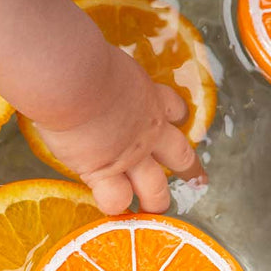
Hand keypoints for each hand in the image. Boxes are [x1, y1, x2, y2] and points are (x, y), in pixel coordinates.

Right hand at [31, 46, 200, 214]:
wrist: (74, 80)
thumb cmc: (85, 60)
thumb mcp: (108, 62)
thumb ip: (107, 73)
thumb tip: (86, 64)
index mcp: (150, 96)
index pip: (174, 108)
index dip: (177, 116)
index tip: (177, 120)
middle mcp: (148, 130)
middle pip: (180, 154)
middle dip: (189, 168)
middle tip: (196, 180)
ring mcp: (130, 156)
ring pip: (156, 188)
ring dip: (157, 200)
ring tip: (154, 209)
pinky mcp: (104, 173)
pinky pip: (116, 199)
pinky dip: (114, 205)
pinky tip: (110, 207)